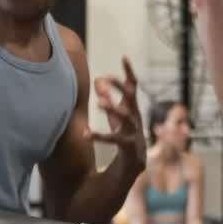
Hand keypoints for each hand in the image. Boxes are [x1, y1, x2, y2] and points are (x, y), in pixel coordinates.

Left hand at [88, 57, 145, 171]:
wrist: (133, 166)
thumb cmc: (123, 136)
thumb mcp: (114, 117)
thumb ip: (107, 98)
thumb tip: (97, 79)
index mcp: (132, 109)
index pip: (133, 87)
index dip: (129, 72)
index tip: (124, 57)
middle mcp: (136, 119)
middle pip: (131, 99)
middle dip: (120, 87)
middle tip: (106, 78)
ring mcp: (135, 133)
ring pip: (126, 118)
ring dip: (113, 109)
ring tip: (99, 103)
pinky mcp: (129, 148)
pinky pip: (115, 140)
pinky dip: (100, 136)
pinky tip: (86, 134)